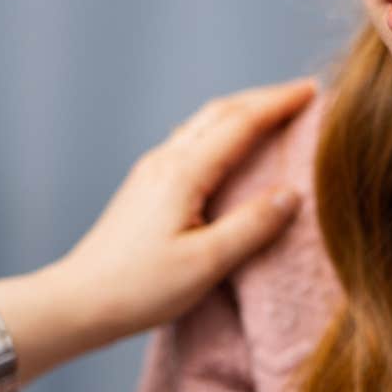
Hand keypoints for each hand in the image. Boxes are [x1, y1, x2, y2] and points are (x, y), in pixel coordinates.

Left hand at [53, 77, 314, 342]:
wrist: (78, 301)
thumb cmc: (140, 288)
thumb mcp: (206, 263)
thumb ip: (252, 225)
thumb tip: (292, 194)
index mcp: (183, 173)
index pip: (241, 123)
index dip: (279, 104)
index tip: (313, 90)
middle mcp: (165, 161)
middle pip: (221, 112)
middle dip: (263, 99)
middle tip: (301, 94)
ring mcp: (151, 171)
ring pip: (203, 124)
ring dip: (241, 112)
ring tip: (273, 114)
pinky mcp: (145, 186)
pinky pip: (192, 142)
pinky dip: (222, 132)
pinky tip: (230, 148)